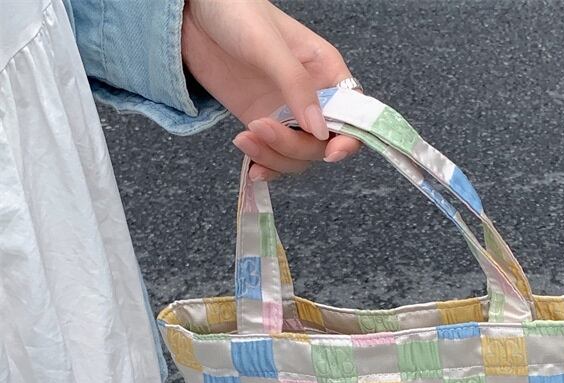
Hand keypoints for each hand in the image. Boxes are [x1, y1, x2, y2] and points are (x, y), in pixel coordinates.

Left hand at [182, 0, 360, 179]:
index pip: (353, 115)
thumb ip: (296, 86)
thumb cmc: (236, 11)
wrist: (191, 13)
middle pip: (321, 144)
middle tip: (261, 128)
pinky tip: (252, 167)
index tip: (331, 153)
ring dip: (274, 158)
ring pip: (298, 157)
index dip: (349, 139)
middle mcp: (312, 98)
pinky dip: (265, 167)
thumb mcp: (268, 45)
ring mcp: (286, 114)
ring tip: (245, 138)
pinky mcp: (261, 123)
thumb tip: (319, 131)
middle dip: (294, 147)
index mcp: (326, 72)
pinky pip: (274, 157)